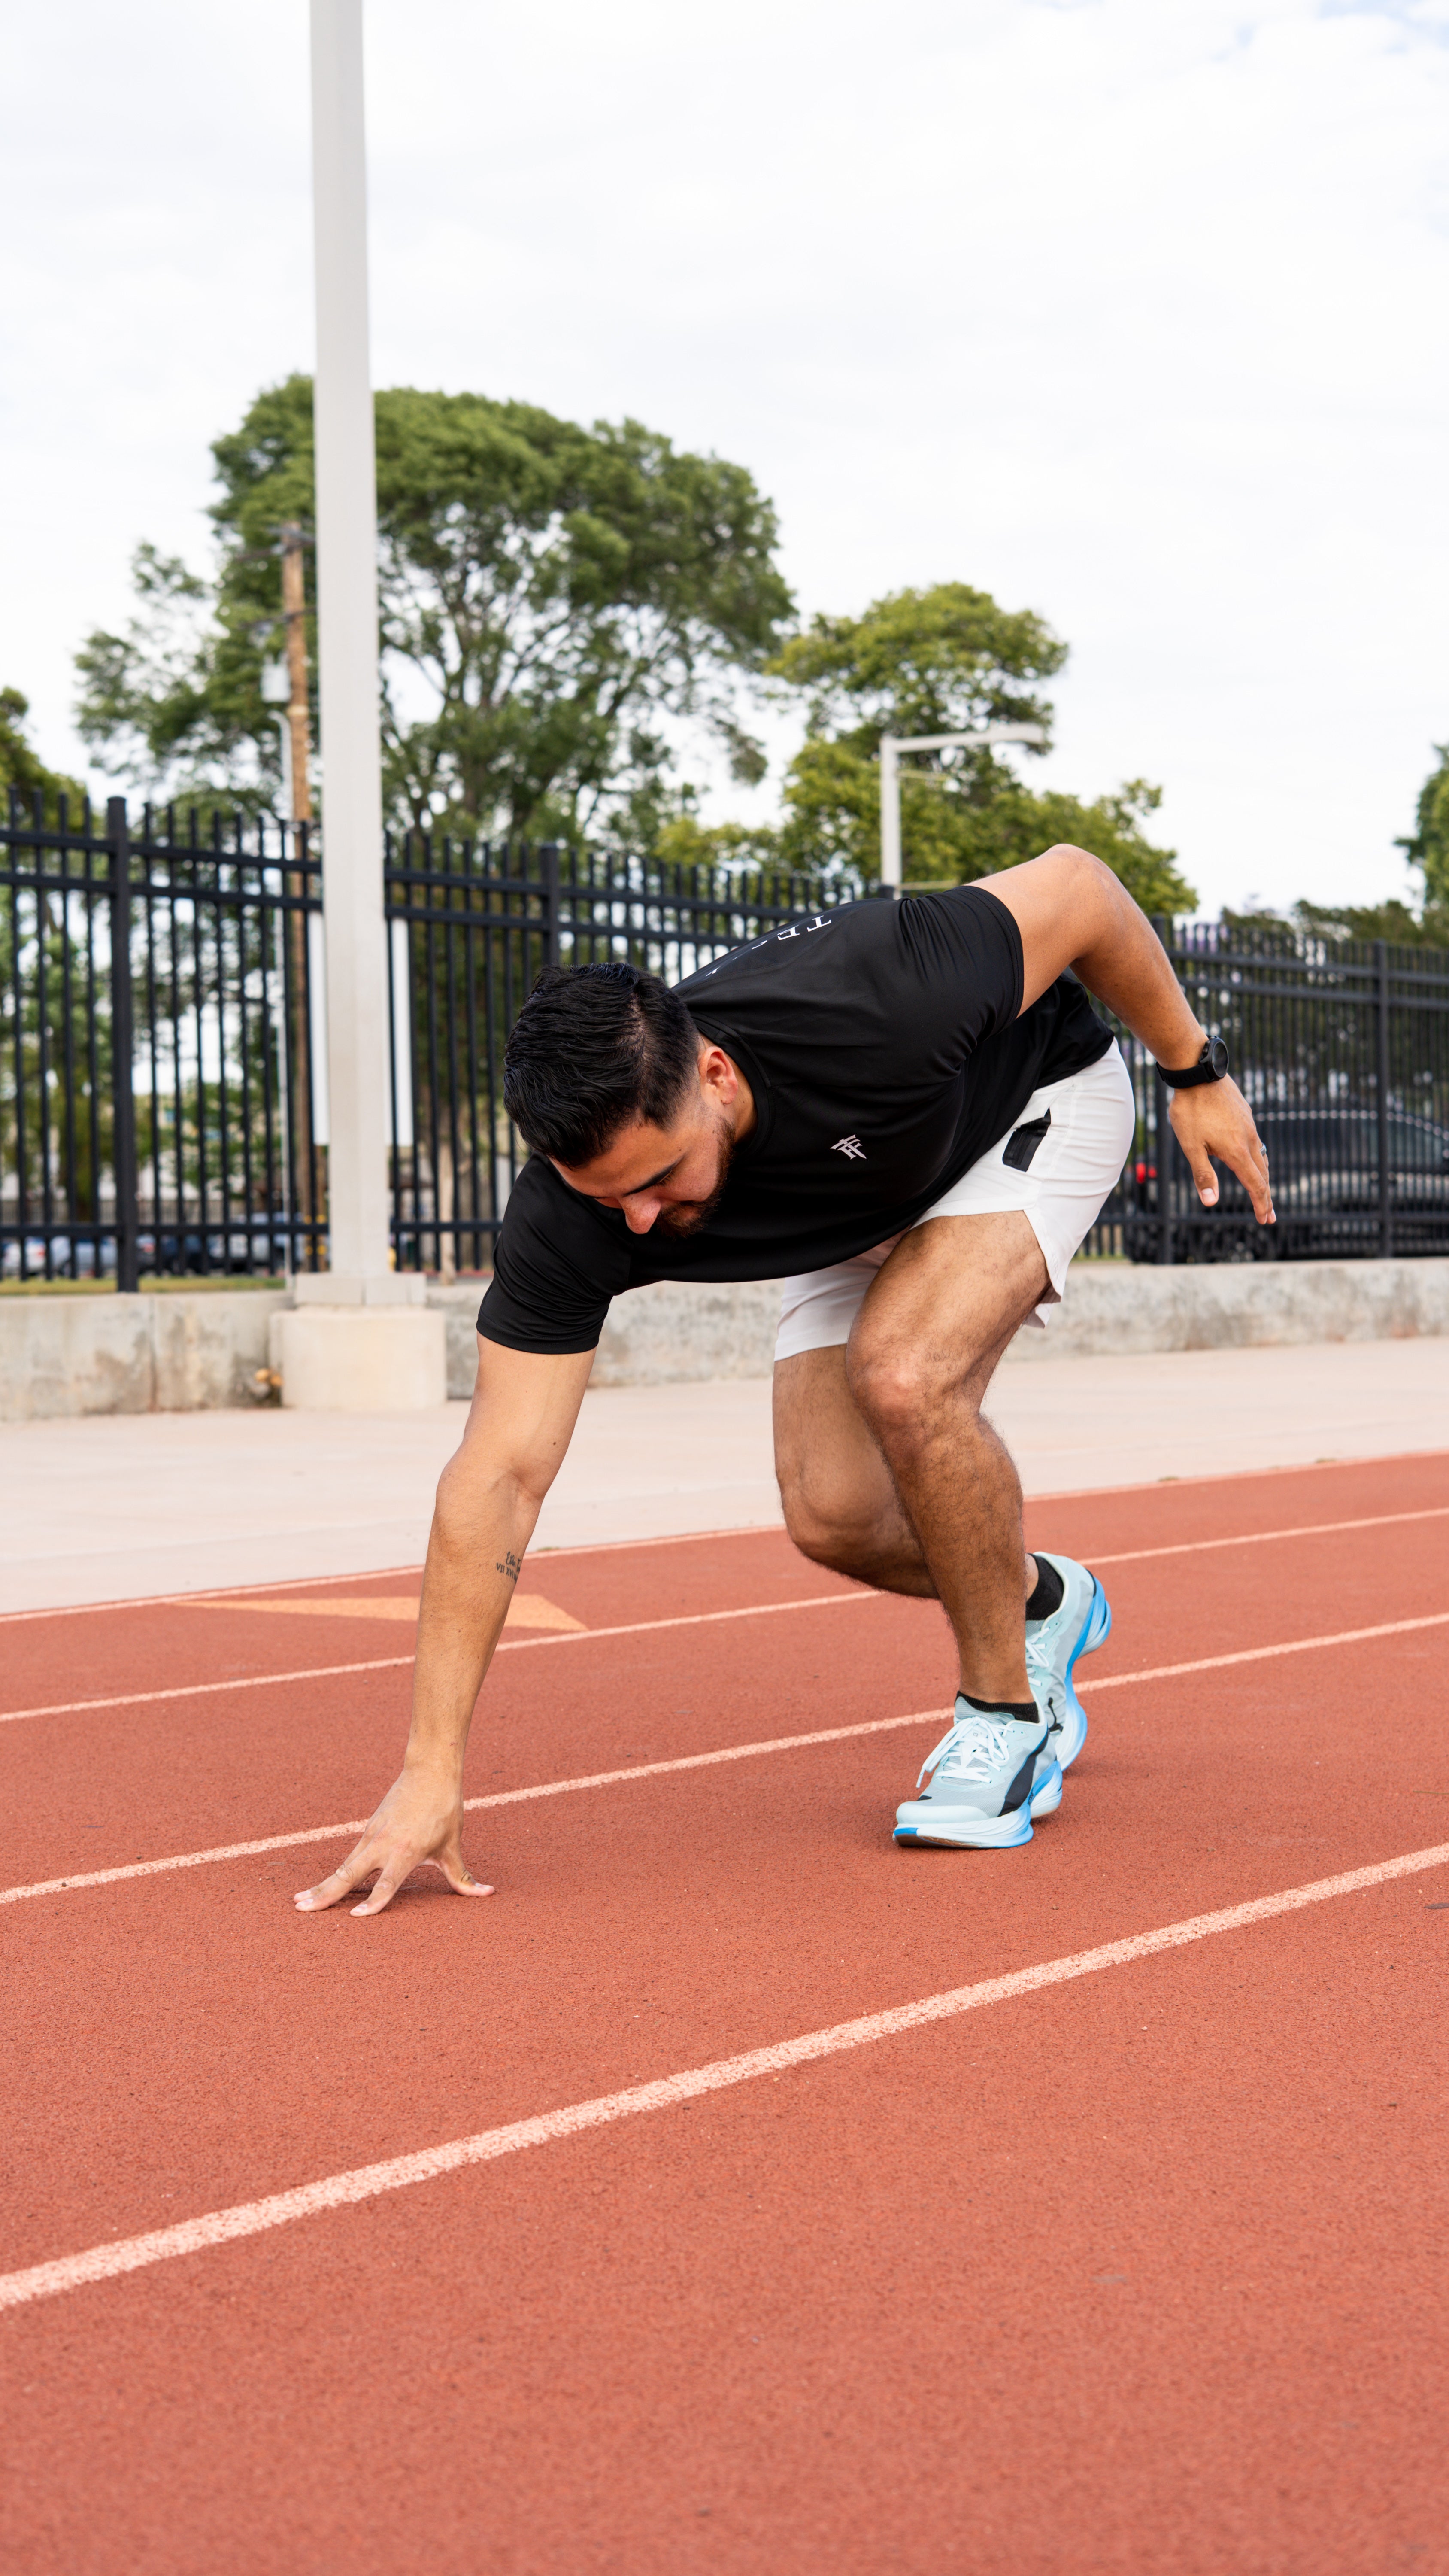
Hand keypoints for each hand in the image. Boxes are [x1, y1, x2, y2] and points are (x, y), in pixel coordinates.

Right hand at [294, 1765, 493, 1917]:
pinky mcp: (369, 1828)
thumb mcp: (453, 1846)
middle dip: (325, 1894)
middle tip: (301, 1909)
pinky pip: (350, 1856)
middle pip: (348, 1875)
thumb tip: (487, 1893)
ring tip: (300, 1901)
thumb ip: (462, 1876)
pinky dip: (336, 1872)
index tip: (356, 1917)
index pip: (386, 1883)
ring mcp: (372, 1835)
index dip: (373, 1902)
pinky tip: (323, 1885)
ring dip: (322, 1884)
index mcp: (406, 1851)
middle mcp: (384, 1845)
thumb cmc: (444, 1809)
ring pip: (343, 1866)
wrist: (429, 1770)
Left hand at [1168, 1076, 1274, 1224]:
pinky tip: (1251, 1158)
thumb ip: (1202, 1174)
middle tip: (1268, 1215)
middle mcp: (1248, 1139)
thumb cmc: (1190, 1110)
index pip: (1254, 1184)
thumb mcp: (1190, 1146)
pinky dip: (1258, 1158)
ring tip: (1262, 1190)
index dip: (1260, 1203)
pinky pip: (1257, 1141)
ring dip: (1263, 1177)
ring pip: (1261, 1157)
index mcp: (1236, 1151)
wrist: (1198, 1073)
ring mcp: (1249, 1125)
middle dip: (1265, 1196)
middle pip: (1262, 1174)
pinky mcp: (1245, 1114)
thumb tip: (1210, 1203)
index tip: (1265, 1219)